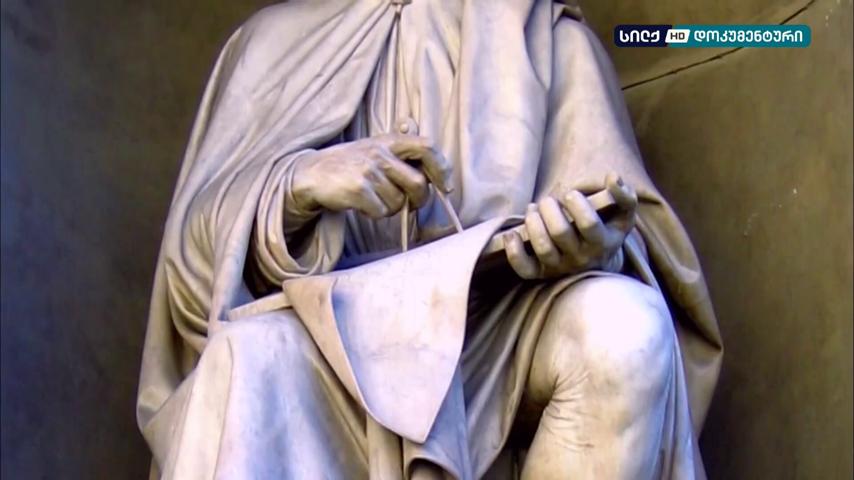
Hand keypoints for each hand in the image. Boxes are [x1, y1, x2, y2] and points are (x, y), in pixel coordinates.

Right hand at [290, 134, 452, 217]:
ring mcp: (368, 170)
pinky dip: (374, 214)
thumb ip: (402, 152)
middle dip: (418, 200)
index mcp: (389, 141)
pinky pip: (380, 211)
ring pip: (399, 202)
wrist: (312, 174)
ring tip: (373, 199)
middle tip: (410, 204)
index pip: (427, 147)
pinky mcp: (358, 189)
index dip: (442, 169)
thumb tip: (434, 159)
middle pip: (418, 183)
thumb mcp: (375, 148)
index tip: (445, 187)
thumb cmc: (350, 164)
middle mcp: (380, 153)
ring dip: (389, 208)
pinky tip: (361, 204)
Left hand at [503, 173, 636, 278]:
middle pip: (560, 233)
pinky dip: (513, 252)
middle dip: (549, 209)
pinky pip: (524, 269)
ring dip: (532, 222)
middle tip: (548, 200)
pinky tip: (512, 233)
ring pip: (542, 248)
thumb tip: (613, 177)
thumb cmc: (607, 229)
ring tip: (533, 209)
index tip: (571, 194)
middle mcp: (581, 258)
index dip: (577, 206)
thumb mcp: (623, 214)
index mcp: (602, 242)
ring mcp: (560, 267)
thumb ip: (624, 195)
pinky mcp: (542, 273)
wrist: (598, 261)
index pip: (589, 225)